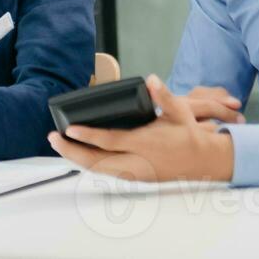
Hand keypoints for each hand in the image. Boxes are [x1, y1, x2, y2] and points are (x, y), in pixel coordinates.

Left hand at [47, 74, 234, 182]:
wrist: (205, 162)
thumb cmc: (190, 135)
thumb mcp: (180, 112)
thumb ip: (164, 96)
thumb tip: (153, 80)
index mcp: (146, 144)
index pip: (111, 141)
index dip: (88, 136)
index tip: (70, 129)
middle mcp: (138, 162)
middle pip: (98, 163)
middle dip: (73, 152)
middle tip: (53, 138)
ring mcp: (136, 173)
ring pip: (100, 171)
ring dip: (77, 159)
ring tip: (60, 145)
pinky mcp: (137, 178)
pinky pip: (107, 174)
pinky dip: (90, 166)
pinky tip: (79, 156)